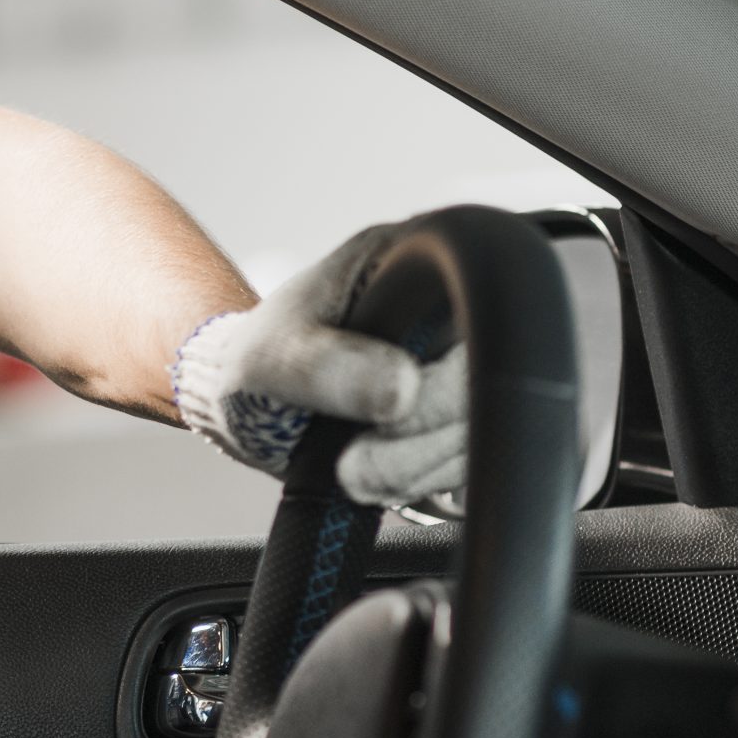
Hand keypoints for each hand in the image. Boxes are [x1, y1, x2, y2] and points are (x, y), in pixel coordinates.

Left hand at [169, 223, 466, 505]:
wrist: (248, 395)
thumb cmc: (257, 357)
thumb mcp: (273, 356)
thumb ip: (328, 367)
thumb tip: (404, 390)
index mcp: (413, 258)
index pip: (479, 313)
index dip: (450, 381)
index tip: (392, 414)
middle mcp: (450, 303)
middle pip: (489, 381)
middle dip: (425, 438)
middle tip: (355, 465)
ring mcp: (457, 359)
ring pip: (483, 428)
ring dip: (420, 468)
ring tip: (351, 471)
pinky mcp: (454, 409)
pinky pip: (467, 455)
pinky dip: (423, 479)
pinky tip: (376, 476)